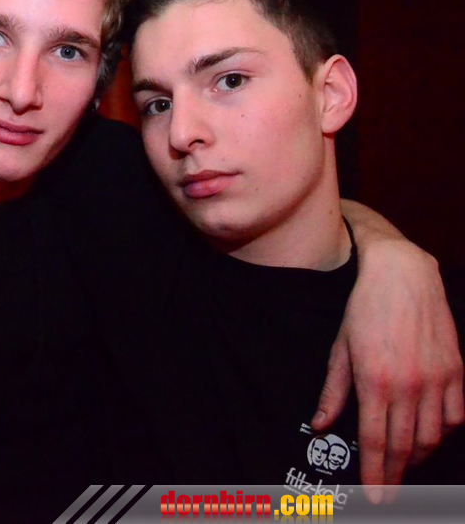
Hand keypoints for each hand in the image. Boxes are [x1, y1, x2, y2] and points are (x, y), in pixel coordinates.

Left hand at [312, 241, 462, 501]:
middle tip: (390, 493)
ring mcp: (437, 379)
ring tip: (405, 465)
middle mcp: (409, 385)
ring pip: (432, 436)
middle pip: (405, 446)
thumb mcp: (340, 349)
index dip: (376, 474)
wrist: (402, 275)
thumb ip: (333, 391)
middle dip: (396, 475)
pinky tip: (429, 436)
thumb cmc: (364, 309)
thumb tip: (322, 424)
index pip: (376, 442)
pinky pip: (455, 415)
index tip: (375, 497)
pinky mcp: (456, 370)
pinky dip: (443, 432)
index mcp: (375, 382)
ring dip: (418, 457)